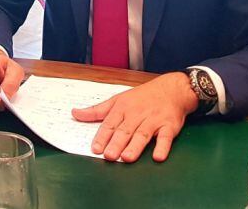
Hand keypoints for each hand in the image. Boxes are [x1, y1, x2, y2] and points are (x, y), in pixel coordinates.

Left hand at [71, 72, 198, 162]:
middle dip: (116, 143)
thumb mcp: (117, 100)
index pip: (110, 124)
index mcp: (122, 108)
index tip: (95, 148)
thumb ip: (97, 110)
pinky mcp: (169, 126)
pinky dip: (162, 146)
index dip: (102, 136)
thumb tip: (75, 114)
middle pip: (125, 130)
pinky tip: (158, 156)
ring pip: (142, 134)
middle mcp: (137, 114)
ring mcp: (153, 120)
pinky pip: (165, 137)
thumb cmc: (142, 97)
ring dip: (135, 146)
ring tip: (127, 157)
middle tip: (109, 155)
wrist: (172, 89)